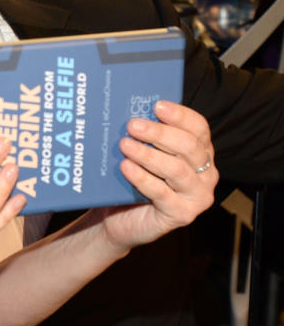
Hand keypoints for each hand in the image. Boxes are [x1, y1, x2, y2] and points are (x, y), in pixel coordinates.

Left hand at [98, 101, 216, 248]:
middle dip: (159, 133)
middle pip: (188, 146)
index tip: (157, 106)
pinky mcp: (182, 214)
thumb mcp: (141, 154)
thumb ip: (145, 136)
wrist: (120, 218)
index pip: (198, 128)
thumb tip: (132, 111)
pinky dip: (142, 178)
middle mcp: (205, 173)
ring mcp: (197, 196)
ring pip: (176, 169)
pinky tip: (126, 167)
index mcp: (200, 152)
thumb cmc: (133, 181)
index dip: (180, 115)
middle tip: (133, 125)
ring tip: (125, 145)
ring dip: (148, 155)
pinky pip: (161, 193)